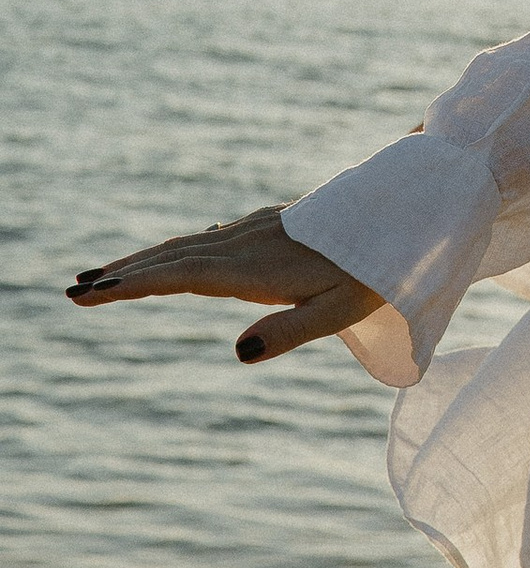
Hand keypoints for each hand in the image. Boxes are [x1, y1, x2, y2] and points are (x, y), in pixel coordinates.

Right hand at [66, 208, 381, 364]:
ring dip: (147, 260)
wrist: (415, 214)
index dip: (133, 285)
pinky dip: (181, 250)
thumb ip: (291, 332)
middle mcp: (250, 243)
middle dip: (124, 273)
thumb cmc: (383, 273)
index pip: (180, 276)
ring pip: (190, 245)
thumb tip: (239, 353)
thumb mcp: (342, 312)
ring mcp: (260, 231)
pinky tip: (180, 256)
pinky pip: (213, 239)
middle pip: (173, 257)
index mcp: (257, 267)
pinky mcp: (275, 226)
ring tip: (110, 276)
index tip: (89, 293)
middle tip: (75, 288)